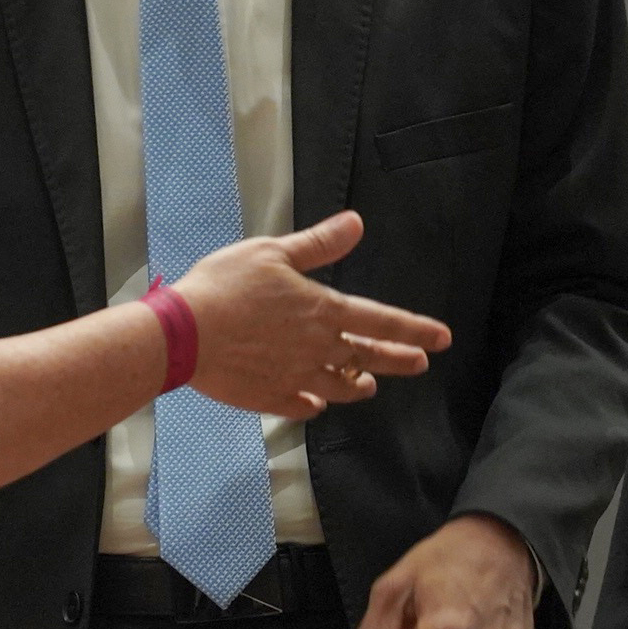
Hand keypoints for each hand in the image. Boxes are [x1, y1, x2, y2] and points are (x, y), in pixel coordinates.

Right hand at [175, 211, 449, 418]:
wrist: (185, 335)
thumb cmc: (226, 286)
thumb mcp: (274, 252)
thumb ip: (319, 244)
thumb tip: (356, 223)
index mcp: (323, 311)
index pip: (382, 322)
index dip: (415, 329)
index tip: (442, 338)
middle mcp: (318, 349)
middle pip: (368, 357)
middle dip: (398, 360)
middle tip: (421, 364)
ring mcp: (295, 377)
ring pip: (339, 387)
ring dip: (358, 385)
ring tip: (370, 385)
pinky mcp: (269, 398)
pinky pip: (301, 405)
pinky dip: (313, 404)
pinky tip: (317, 402)